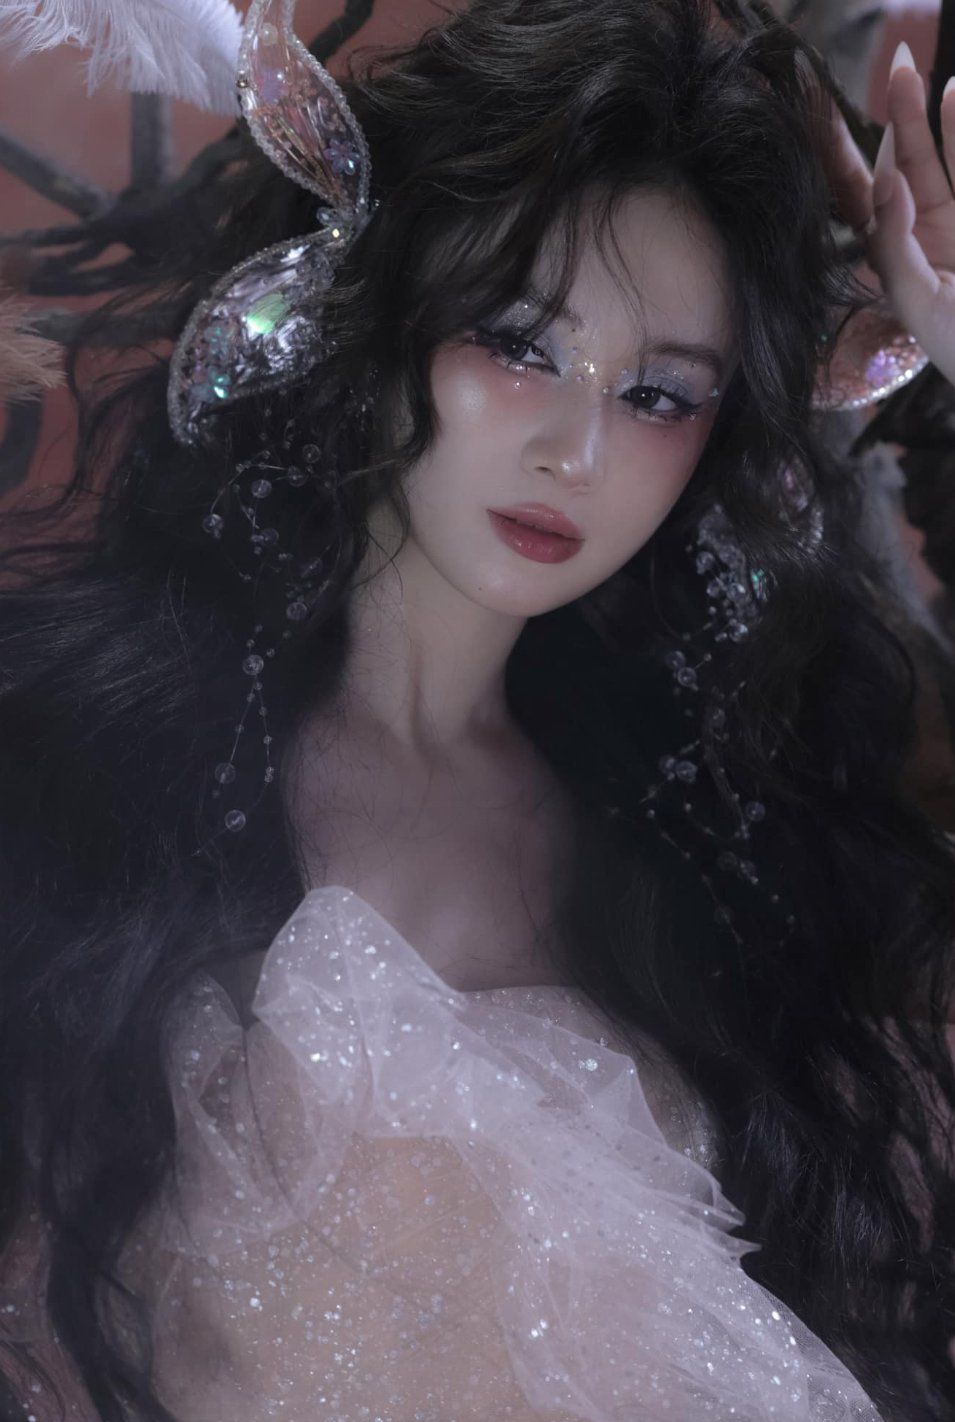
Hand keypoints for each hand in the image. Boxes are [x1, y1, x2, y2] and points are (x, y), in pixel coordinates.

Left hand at [827, 43, 954, 389]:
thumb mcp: (918, 304)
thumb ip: (896, 248)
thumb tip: (888, 185)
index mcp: (889, 258)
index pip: (857, 196)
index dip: (839, 153)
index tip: (817, 109)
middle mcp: (920, 232)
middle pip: (903, 162)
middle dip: (899, 114)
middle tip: (900, 65)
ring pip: (940, 156)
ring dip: (931, 115)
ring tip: (923, 74)